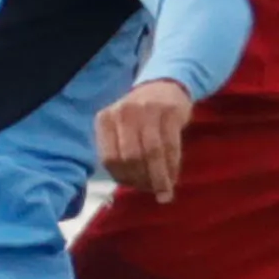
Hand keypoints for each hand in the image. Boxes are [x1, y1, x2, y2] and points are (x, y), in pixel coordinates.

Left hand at [94, 77, 195, 201]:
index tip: (135, 186)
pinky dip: (172, 166)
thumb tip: (133, 185)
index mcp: (105, 119)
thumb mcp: (120, 127)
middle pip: (131, 157)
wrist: (164, 87)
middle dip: (142, 179)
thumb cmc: (139, 116)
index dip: (123, 178)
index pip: (109, 158)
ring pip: (152, 153)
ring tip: (165, 191)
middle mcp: (123, 113)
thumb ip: (120, 152)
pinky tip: (173, 177)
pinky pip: (171, 146)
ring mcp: (147, 110)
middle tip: (152, 190)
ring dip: (159, 177)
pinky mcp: (170, 111)